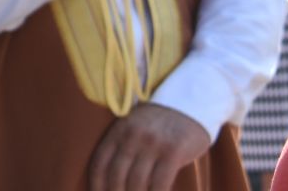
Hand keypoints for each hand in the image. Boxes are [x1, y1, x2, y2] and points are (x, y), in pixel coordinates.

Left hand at [87, 102, 210, 190]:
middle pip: (117, 176)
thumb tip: (111, 181)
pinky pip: (160, 183)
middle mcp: (132, 136)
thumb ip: (122, 148)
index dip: (97, 185)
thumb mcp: (134, 128)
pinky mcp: (173, 152)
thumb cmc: (160, 124)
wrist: (191, 105)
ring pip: (137, 183)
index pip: (99, 163)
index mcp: (118, 130)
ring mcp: (153, 144)